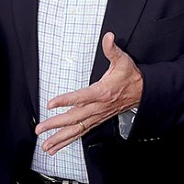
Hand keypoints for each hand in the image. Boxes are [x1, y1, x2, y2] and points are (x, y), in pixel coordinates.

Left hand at [34, 32, 142, 155]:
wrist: (143, 92)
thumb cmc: (130, 77)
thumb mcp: (123, 60)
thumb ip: (112, 49)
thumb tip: (108, 37)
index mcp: (102, 92)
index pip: (81, 97)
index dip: (66, 100)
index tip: (51, 103)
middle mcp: (98, 107)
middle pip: (75, 118)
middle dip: (56, 125)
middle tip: (40, 129)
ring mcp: (97, 116)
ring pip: (77, 130)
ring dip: (60, 138)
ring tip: (46, 145)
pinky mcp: (97, 120)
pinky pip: (81, 133)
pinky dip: (68, 141)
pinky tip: (57, 146)